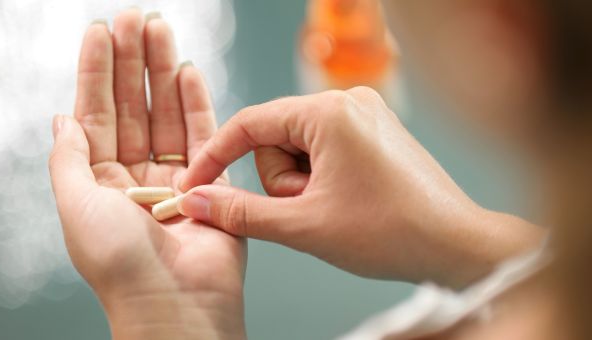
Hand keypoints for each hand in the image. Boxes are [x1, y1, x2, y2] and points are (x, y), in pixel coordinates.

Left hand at [49, 9, 244, 338]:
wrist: (176, 302)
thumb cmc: (120, 264)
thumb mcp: (75, 205)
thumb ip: (69, 157)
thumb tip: (61, 118)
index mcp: (99, 181)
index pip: (96, 114)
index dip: (97, 71)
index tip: (101, 31)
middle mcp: (136, 175)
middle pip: (134, 106)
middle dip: (133, 61)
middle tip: (136, 18)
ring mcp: (175, 176)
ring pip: (168, 112)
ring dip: (163, 71)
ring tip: (161, 30)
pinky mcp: (211, 181)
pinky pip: (204, 134)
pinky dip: (197, 102)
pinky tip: (188, 71)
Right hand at [178, 87, 542, 287]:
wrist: (455, 244)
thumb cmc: (391, 232)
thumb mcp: (304, 226)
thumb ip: (241, 212)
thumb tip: (196, 202)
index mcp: (329, 112)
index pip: (249, 124)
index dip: (215, 157)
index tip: (195, 185)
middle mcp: (348, 101)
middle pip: (276, 138)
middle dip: (281, 181)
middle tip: (308, 211)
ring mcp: (365, 114)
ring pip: (299, 147)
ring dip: (301, 184)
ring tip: (331, 209)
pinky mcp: (374, 131)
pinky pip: (324, 149)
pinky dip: (320, 178)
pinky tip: (343, 201)